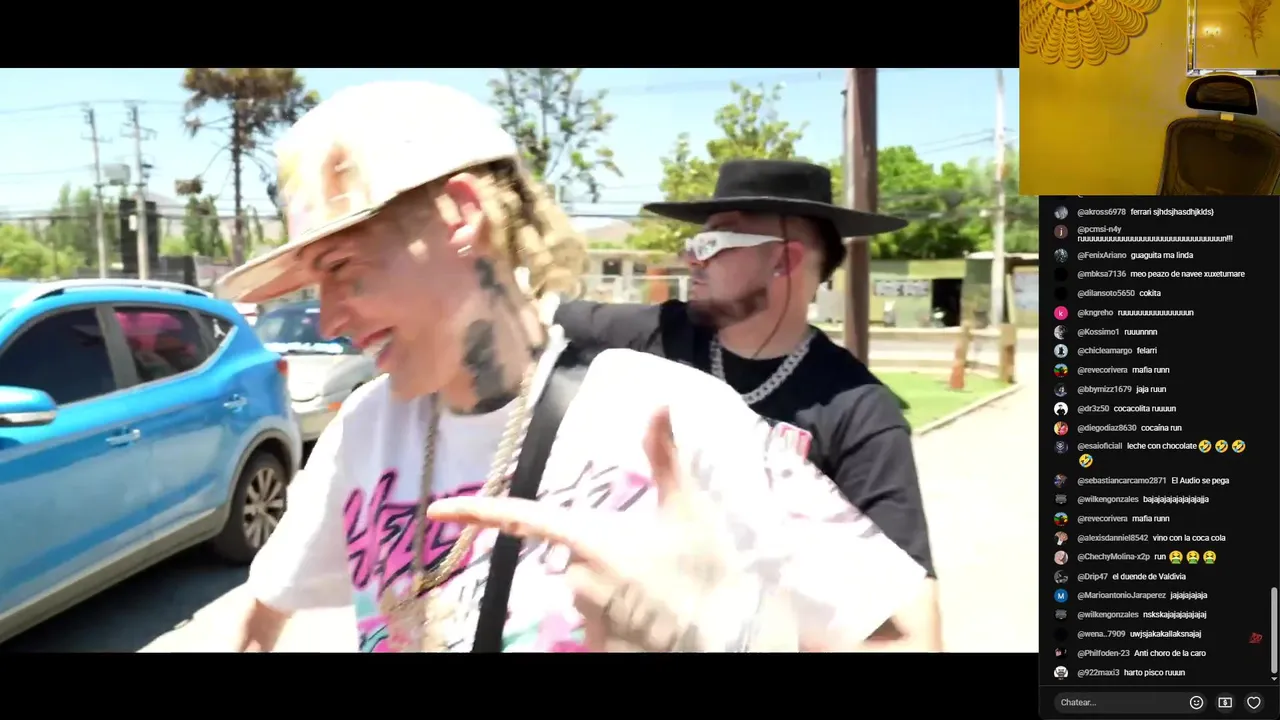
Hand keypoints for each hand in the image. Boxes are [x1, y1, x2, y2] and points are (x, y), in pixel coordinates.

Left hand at [426, 407, 790, 651]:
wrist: (729, 635)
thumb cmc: (706, 569)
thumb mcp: (687, 508)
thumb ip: (665, 457)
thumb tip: (660, 401)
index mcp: (590, 539)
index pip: (521, 518)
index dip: (476, 512)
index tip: (436, 510)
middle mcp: (577, 579)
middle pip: (574, 557)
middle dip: (605, 558)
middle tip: (653, 564)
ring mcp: (585, 619)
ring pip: (588, 593)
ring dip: (615, 591)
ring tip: (659, 594)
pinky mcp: (598, 650)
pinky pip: (601, 628)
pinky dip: (622, 622)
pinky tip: (651, 620)